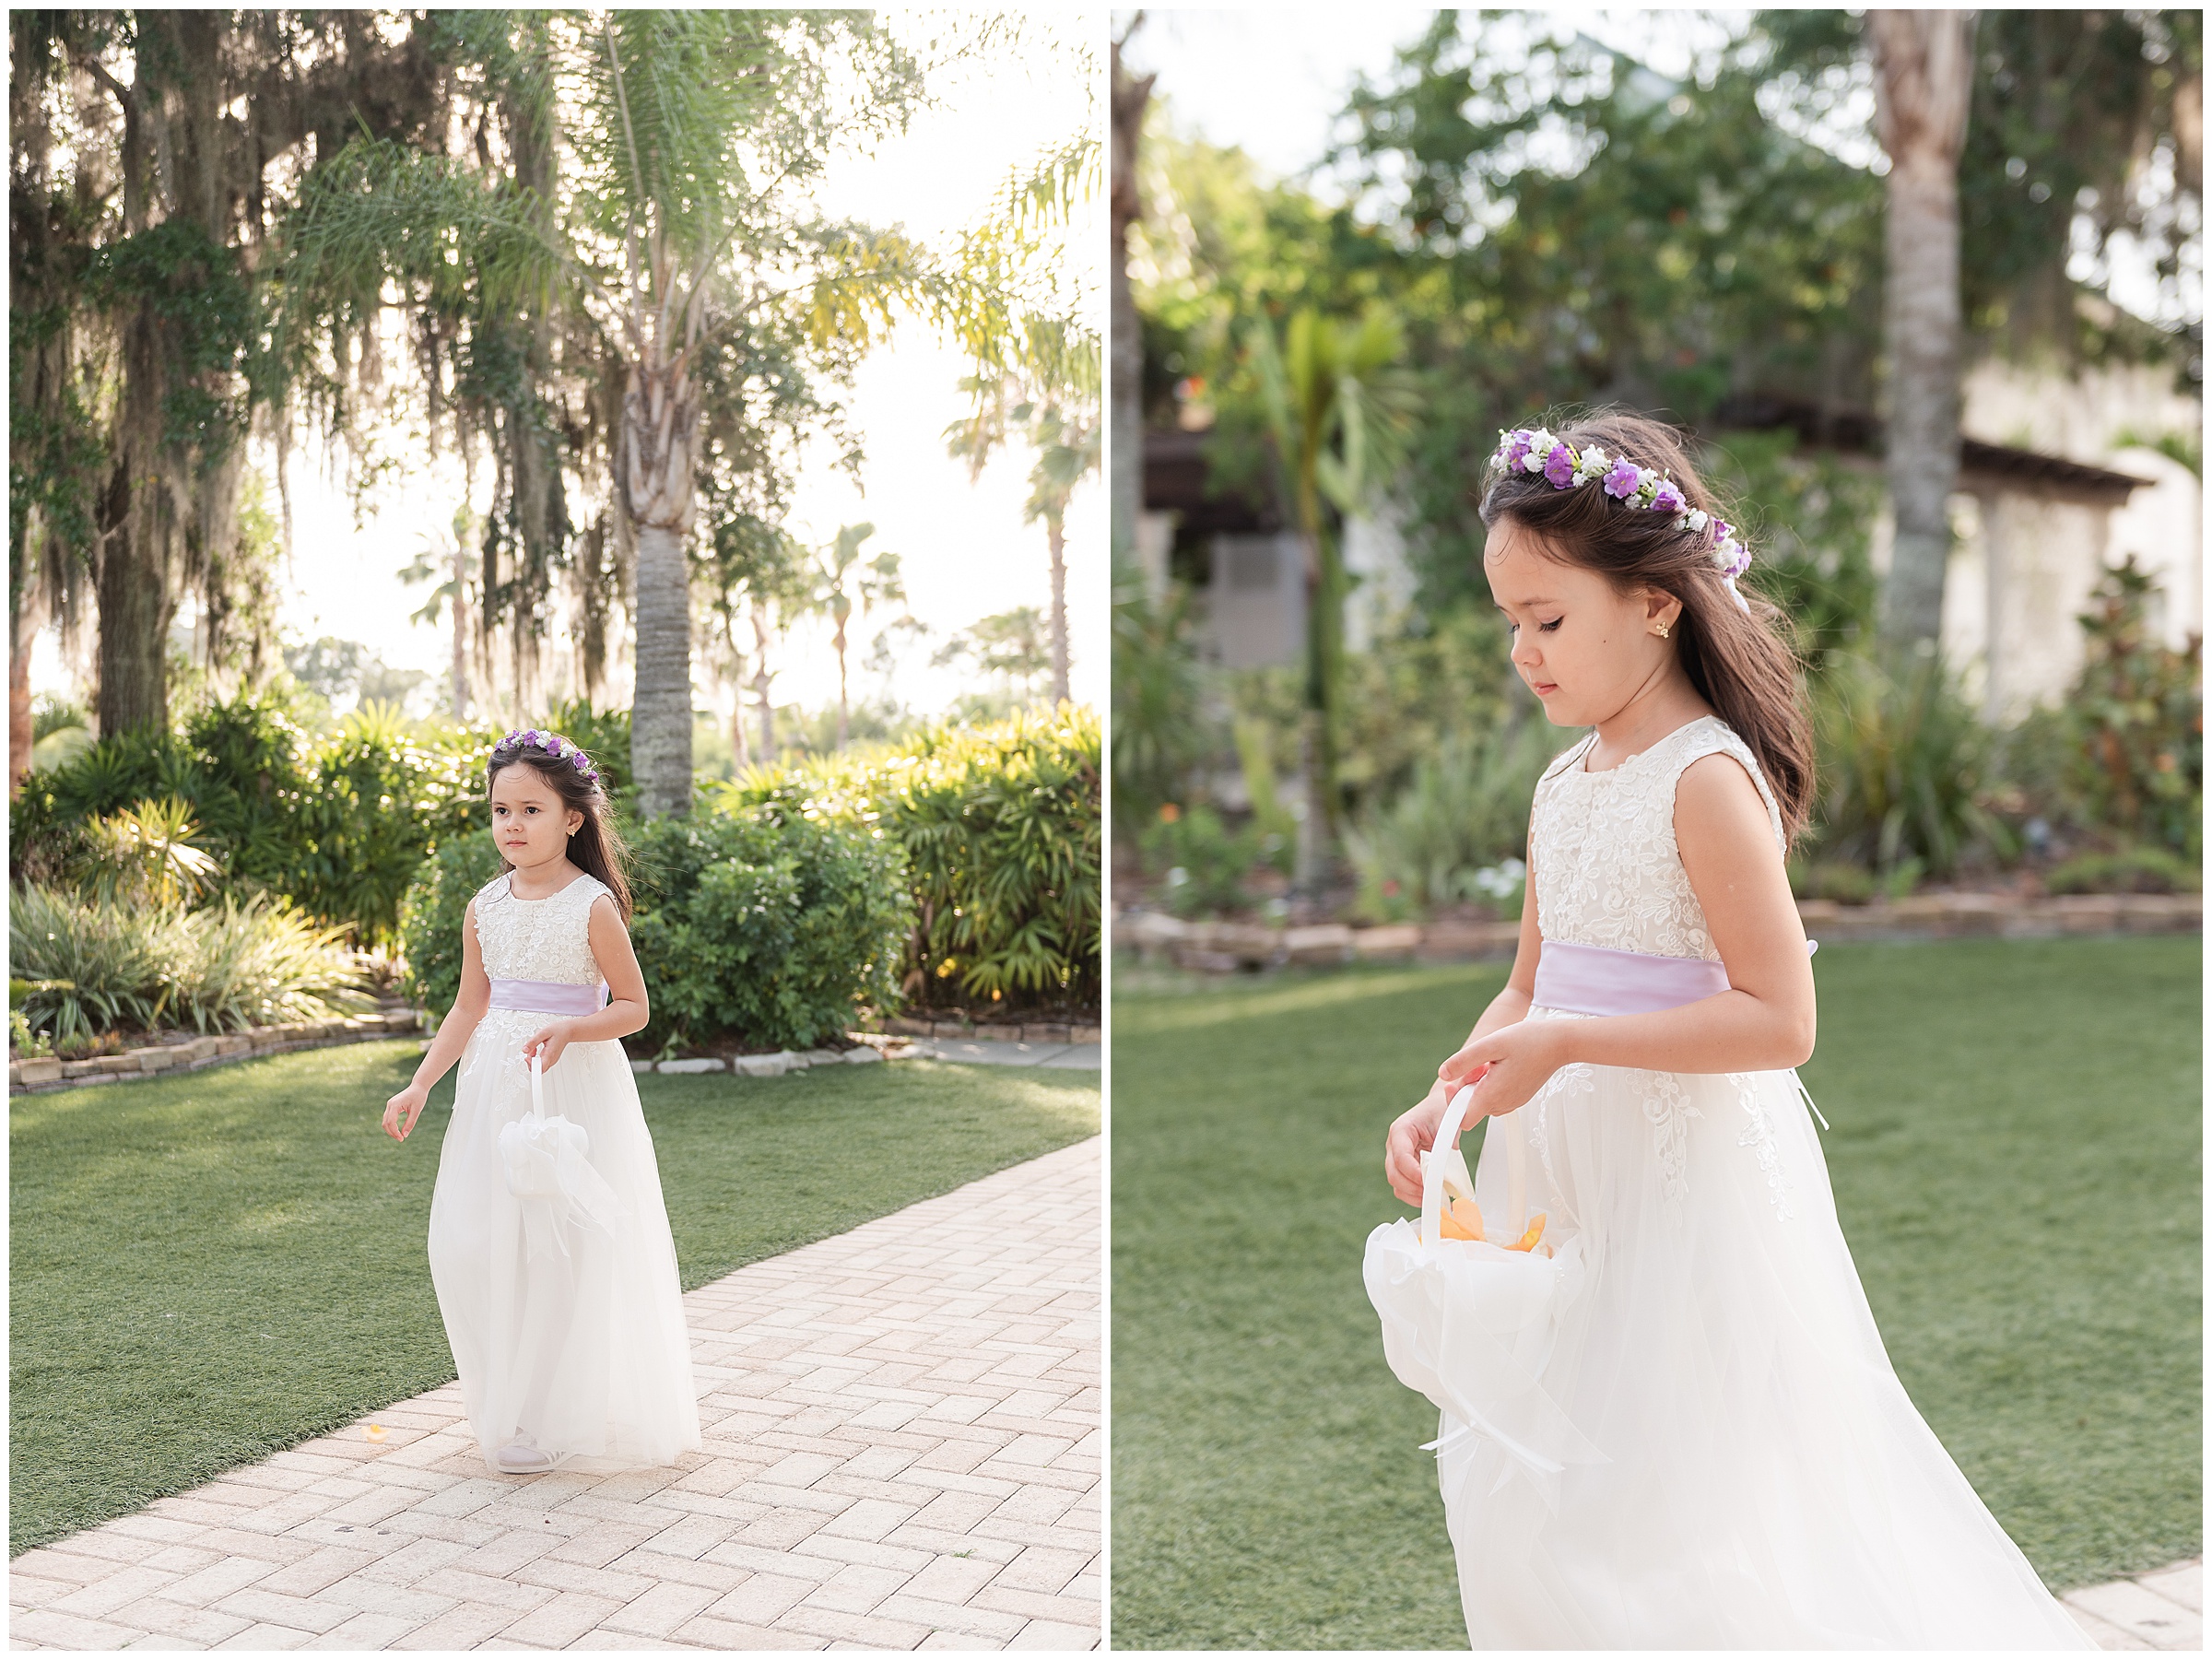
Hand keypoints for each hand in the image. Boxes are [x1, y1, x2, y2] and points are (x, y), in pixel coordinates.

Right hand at [384, 1083, 428, 1141]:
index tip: (402, 1139)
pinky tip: (398, 1130)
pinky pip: (388, 1118)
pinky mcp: (391, 1106)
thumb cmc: (419, 1097)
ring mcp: (389, 1105)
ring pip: (385, 1121)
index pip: (390, 1122)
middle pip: (385, 1123)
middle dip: (392, 1133)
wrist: (418, 1087)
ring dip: (391, 1130)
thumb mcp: (417, 1111)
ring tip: (400, 1136)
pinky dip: (391, 1126)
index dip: (395, 1132)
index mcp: (395, 1104)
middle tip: (401, 1139)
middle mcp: (390, 1104)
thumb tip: (405, 1135)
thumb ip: (410, 1123)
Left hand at [522, 1019, 575, 1071]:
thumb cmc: (558, 1031)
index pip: (540, 1069)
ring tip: (534, 1049)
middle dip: (530, 1061)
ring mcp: (551, 1061)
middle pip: (537, 1070)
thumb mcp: (543, 1032)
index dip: (531, 1066)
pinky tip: (536, 1050)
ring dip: (532, 1059)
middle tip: (530, 1051)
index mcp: (550, 1054)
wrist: (567, 1031)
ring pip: (538, 1067)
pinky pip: (540, 1063)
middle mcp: (551, 1060)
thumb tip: (524, 1050)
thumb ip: (533, 1042)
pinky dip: (535, 1058)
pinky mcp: (550, 1060)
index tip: (527, 1059)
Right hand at [1385, 1080, 1467, 1207]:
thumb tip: (1445, 1175)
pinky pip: (1403, 1188)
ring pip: (1397, 1184)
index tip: (1430, 1181)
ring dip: (1414, 1194)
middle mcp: (1393, 1145)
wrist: (1438, 1109)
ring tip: (1435, 1196)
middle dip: (1414, 1187)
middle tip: (1435, 1192)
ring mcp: (1395, 1158)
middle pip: (1394, 1174)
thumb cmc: (1441, 1114)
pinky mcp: (1403, 1168)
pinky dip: (1415, 1196)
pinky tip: (1431, 1196)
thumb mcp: (1446, 1126)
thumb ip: (1444, 1149)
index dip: (1414, 1172)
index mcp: (1400, 1130)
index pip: (1400, 1156)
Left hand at [1437, 1019, 1565, 1121]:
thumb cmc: (1528, 1041)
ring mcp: (1513, 1102)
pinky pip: (1497, 1095)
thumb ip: (1463, 1061)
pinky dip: (1493, 1083)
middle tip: (1481, 1063)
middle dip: (1468, 1085)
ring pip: (1484, 1100)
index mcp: (1493, 1095)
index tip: (1455, 1083)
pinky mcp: (1519, 1096)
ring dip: (1481, 1083)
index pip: (1463, 1120)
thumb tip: (1443, 1075)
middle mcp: (1504, 1104)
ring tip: (1494, 1062)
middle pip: (1472, 1106)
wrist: (1560, 1043)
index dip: (1453, 1104)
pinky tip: (1503, 1064)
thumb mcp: (1490, 1044)